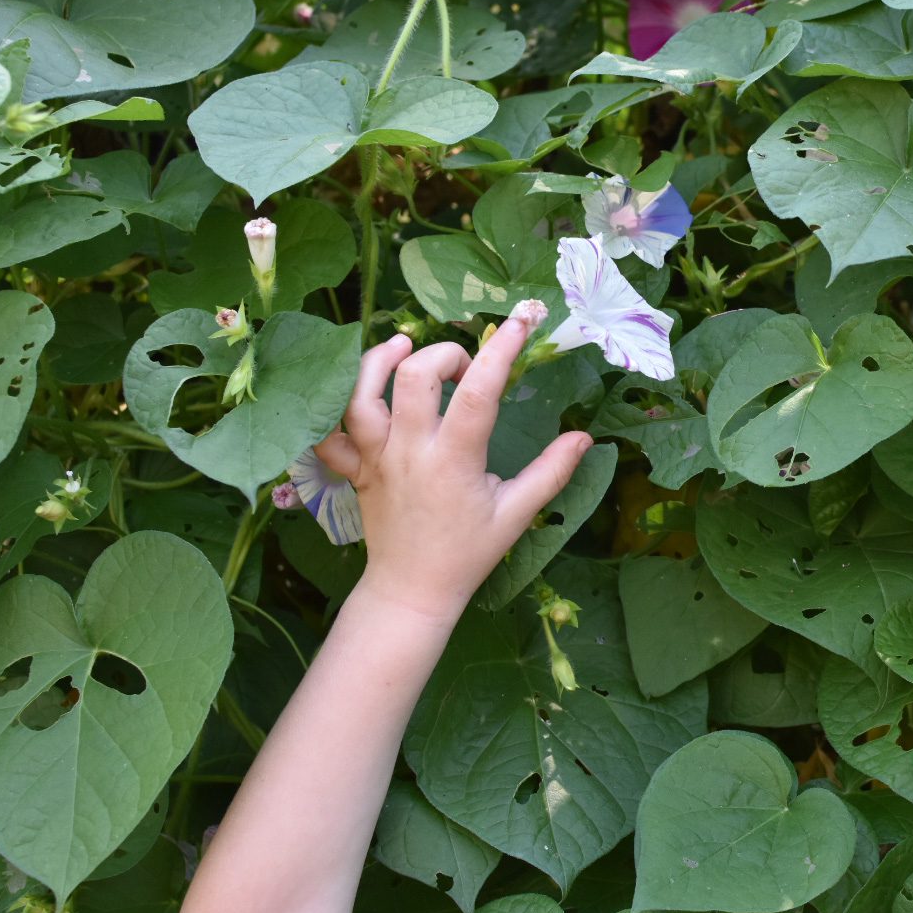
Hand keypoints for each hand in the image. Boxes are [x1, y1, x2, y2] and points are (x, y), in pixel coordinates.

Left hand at [313, 313, 592, 621]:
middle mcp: (410, 452)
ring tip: (400, 347)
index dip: (500, 351)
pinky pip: (328, 432)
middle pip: (414, 378)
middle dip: (442, 354)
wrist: (412, 590)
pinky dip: (333, 405)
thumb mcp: (516, 515)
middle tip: (462, 366)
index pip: (478, 393)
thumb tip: (583, 437)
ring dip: (379, 361)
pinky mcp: (354, 469)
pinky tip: (355, 388)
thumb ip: (550, 472)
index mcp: (454, 461)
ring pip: (360, 396)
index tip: (520, 322)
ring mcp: (375, 459)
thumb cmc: (468, 553)